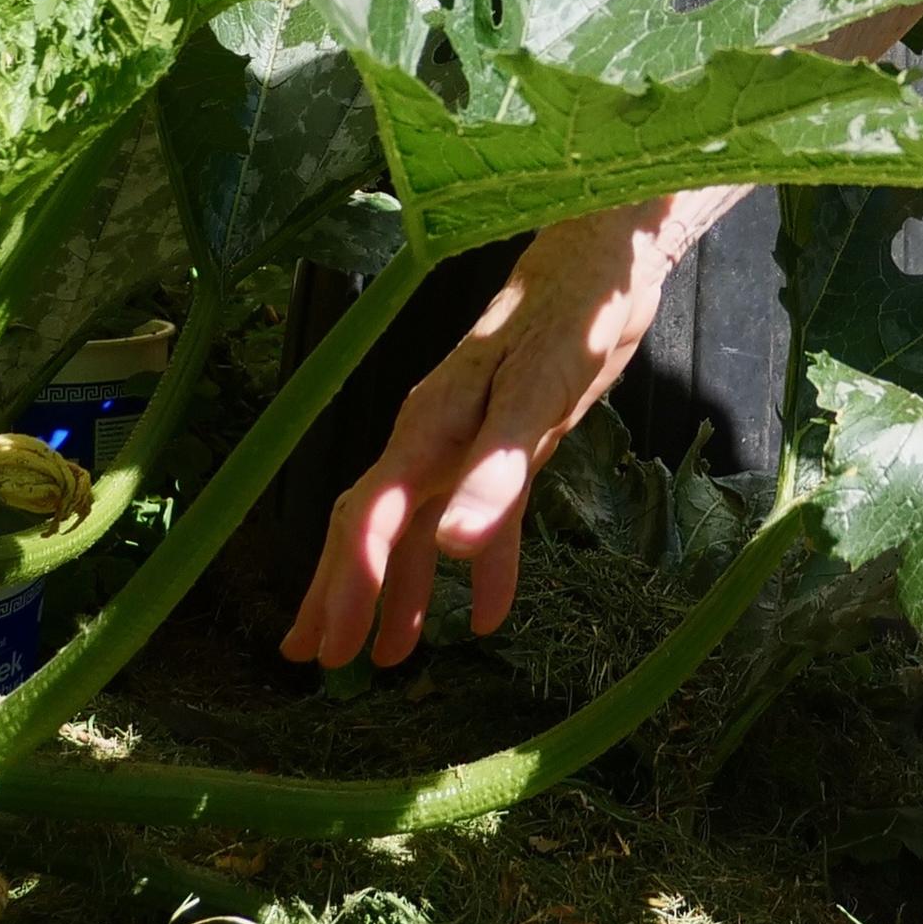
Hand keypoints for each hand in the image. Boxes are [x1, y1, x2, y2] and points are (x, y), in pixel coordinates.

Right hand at [280, 192, 727, 670]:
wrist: (605, 262)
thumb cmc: (570, 318)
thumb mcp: (539, 396)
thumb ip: (499, 472)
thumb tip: (451, 549)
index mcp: (428, 425)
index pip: (371, 514)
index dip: (346, 581)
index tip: (328, 645)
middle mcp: (433, 435)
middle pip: (373, 525)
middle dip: (343, 592)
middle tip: (317, 661)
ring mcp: (467, 440)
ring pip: (419, 528)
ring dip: (400, 591)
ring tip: (383, 658)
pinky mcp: (508, 442)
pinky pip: (484, 517)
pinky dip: (482, 569)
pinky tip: (484, 616)